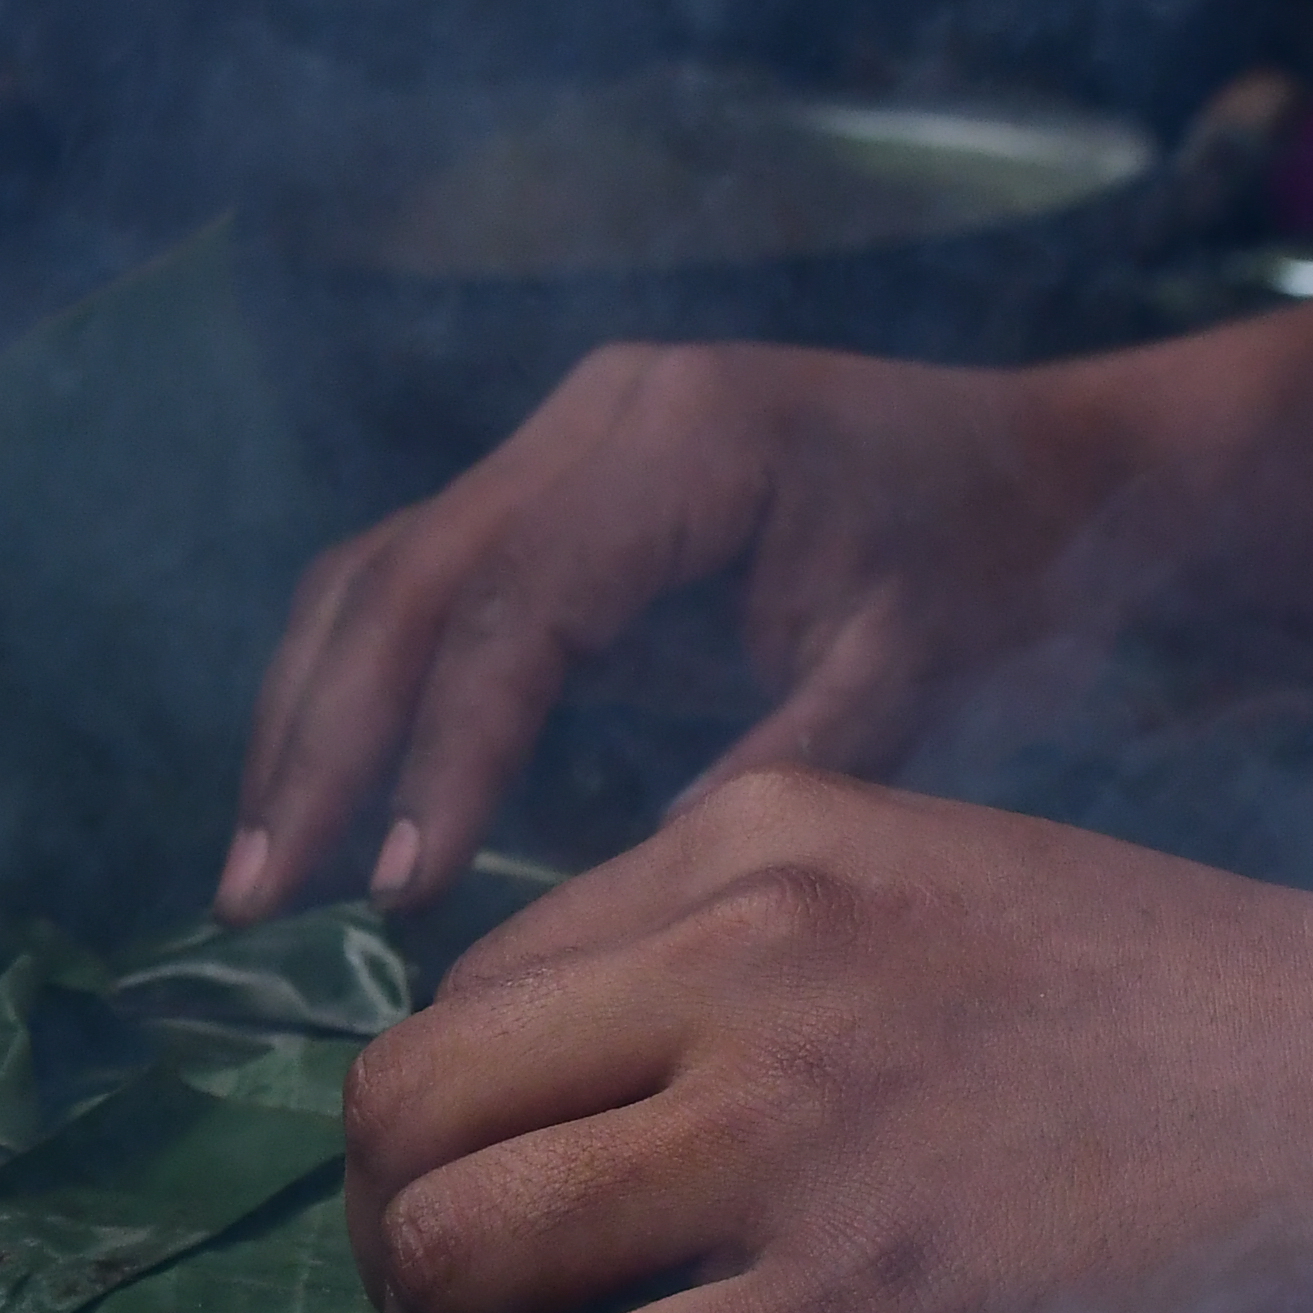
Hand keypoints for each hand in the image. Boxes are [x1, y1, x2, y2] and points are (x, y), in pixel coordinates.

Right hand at [218, 342, 1137, 919]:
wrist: (1053, 476)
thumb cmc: (1000, 572)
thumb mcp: (916, 673)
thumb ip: (778, 764)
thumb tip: (618, 891)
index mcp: (683, 437)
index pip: (510, 605)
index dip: (441, 756)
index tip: (400, 896)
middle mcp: (597, 413)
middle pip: (400, 577)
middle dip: (319, 745)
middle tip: (259, 898)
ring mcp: (564, 438)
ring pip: (376, 573)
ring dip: (305, 722)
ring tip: (259, 876)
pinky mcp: (553, 486)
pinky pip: (416, 583)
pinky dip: (356, 694)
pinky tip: (323, 809)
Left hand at [340, 771, 1312, 1312]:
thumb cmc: (1219, 1028)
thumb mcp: (958, 896)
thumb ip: (777, 958)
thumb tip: (618, 1102)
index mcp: (768, 837)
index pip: (475, 979)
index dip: (450, 1123)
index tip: (497, 1214)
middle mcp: (746, 958)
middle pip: (406, 1101)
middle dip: (390, 1236)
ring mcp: (794, 1137)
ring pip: (456, 1239)